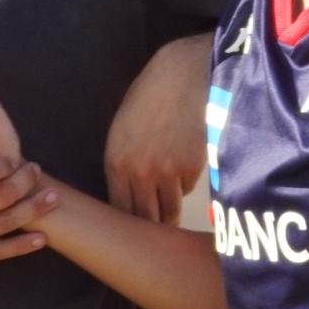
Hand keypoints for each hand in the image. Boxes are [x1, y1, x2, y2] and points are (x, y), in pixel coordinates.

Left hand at [104, 33, 210, 224]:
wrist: (183, 76)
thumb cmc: (150, 97)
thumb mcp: (122, 130)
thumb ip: (123, 164)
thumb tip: (128, 195)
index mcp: (116, 162)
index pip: (119, 210)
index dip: (127, 224)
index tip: (132, 229)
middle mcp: (139, 172)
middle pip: (145, 219)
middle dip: (150, 227)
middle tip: (154, 231)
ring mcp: (167, 172)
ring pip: (169, 210)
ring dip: (170, 210)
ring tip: (171, 211)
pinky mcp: (192, 168)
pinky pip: (187, 190)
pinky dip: (185, 186)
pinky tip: (184, 168)